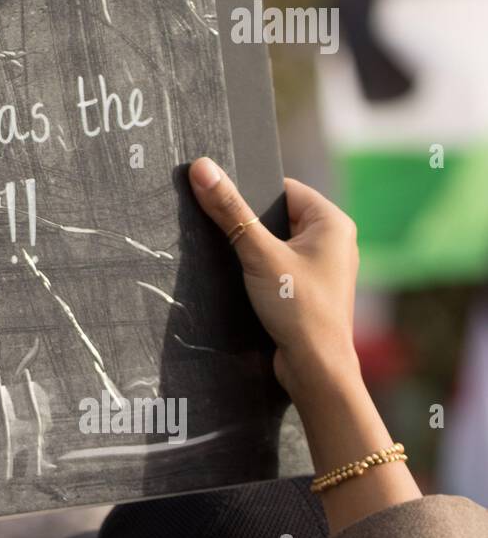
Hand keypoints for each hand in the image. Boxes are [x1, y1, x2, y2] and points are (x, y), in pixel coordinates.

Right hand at [187, 157, 360, 404]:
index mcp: (332, 222)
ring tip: (227, 255)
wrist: (315, 369)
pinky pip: (277, 265)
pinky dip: (257, 268)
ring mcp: (322, 267)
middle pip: (276, 215)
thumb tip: (202, 168)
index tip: (219, 198)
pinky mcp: (308, 290)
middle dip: (247, 223)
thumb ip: (229, 211)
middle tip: (218, 228)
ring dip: (250, 248)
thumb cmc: (298, 308)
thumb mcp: (258, 254)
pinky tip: (237, 277)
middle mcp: (333, 241)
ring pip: (275, 243)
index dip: (249, 192)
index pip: (282, 188)